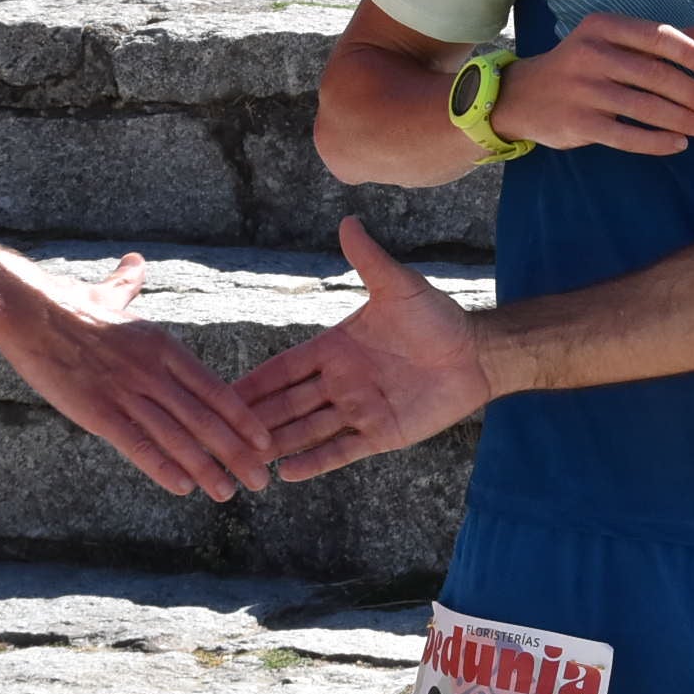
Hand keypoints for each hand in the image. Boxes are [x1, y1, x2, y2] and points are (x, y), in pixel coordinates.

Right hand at [0, 252, 274, 499]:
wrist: (28, 310)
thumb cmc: (66, 303)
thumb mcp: (110, 293)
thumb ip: (128, 285)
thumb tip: (135, 263)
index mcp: (162, 346)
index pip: (215, 388)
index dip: (242, 418)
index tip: (265, 440)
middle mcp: (152, 371)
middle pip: (205, 418)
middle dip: (236, 452)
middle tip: (261, 480)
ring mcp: (126, 392)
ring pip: (177, 436)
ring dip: (206, 468)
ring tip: (228, 493)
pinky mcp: (98, 411)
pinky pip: (137, 444)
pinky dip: (163, 467)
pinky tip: (183, 487)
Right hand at [236, 217, 488, 482]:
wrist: (476, 354)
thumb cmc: (437, 317)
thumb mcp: (398, 287)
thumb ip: (369, 260)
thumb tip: (348, 220)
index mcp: (335, 348)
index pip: (285, 368)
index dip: (256, 381)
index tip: (222, 392)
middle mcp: (340, 382)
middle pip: (288, 403)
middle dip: (256, 419)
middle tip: (217, 434)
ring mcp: (358, 410)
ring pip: (307, 430)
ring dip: (277, 443)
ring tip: (244, 459)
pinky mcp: (380, 434)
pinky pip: (341, 450)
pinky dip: (314, 462)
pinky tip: (286, 473)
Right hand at [490, 12, 693, 157]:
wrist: (522, 95)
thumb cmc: (578, 65)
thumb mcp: (610, 42)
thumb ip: (656, 40)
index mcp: (602, 27)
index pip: (655, 36)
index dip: (689, 52)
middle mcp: (591, 55)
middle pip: (654, 75)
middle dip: (693, 93)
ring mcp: (583, 90)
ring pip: (644, 107)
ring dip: (682, 119)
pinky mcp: (577, 123)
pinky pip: (625, 135)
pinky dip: (656, 141)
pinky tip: (678, 144)